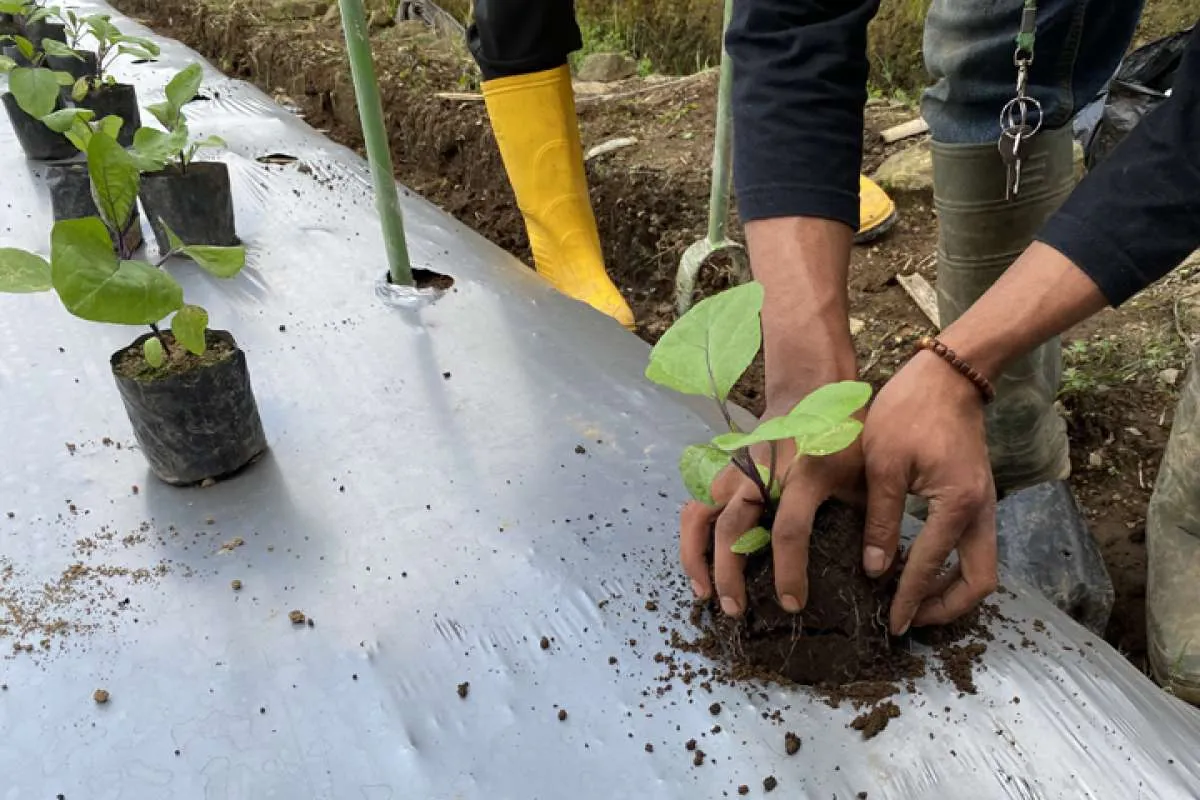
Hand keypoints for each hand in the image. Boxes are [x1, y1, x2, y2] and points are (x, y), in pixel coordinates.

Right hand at [679, 400, 864, 616]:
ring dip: (698, 558)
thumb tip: (878, 570)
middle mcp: (760, 475)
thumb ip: (869, 519)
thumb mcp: (863, 473)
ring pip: (701, 517)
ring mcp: (735, 473)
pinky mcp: (723, 475)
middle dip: (729, 574)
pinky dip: (691, 538)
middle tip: (737, 611)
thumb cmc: (842, 434)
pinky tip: (698, 567)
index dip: (788, 570)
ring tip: (704, 594)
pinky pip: (697, 508)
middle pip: (731, 529)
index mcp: (801, 475)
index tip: (793, 603)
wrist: (809, 391)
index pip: (788, 529)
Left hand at [860, 350, 997, 634]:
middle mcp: (980, 511)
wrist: (949, 373)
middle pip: (979, 582)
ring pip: (981, 567)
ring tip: (914, 601)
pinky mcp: (978, 497)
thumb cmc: (910, 410)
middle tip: (910, 619)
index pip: (930, 567)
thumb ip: (881, 520)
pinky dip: (953, 567)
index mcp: (956, 505)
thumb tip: (875, 570)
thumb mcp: (884, 463)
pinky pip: (974, 547)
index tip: (892, 625)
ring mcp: (984, 505)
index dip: (910, 600)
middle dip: (947, 608)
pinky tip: (922, 567)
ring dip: (952, 590)